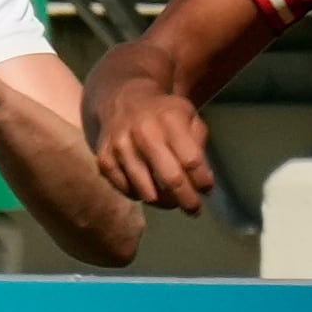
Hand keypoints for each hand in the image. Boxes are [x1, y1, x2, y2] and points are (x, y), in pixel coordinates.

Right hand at [91, 86, 213, 215]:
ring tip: (171, 200)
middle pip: (172, 179)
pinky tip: (147, 188)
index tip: (207, 190)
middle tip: (194, 210)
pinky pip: (127, 191)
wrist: (122, 101)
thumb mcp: (188, 116)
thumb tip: (202, 180)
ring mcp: (121, 148)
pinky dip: (139, 195)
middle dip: (187, 200)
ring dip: (164, 202)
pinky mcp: (105, 160)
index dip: (202, 180)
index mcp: (170, 119)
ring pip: (148, 192)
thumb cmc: (163, 114)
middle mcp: (144, 133)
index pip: (191, 160)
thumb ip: (198, 143)